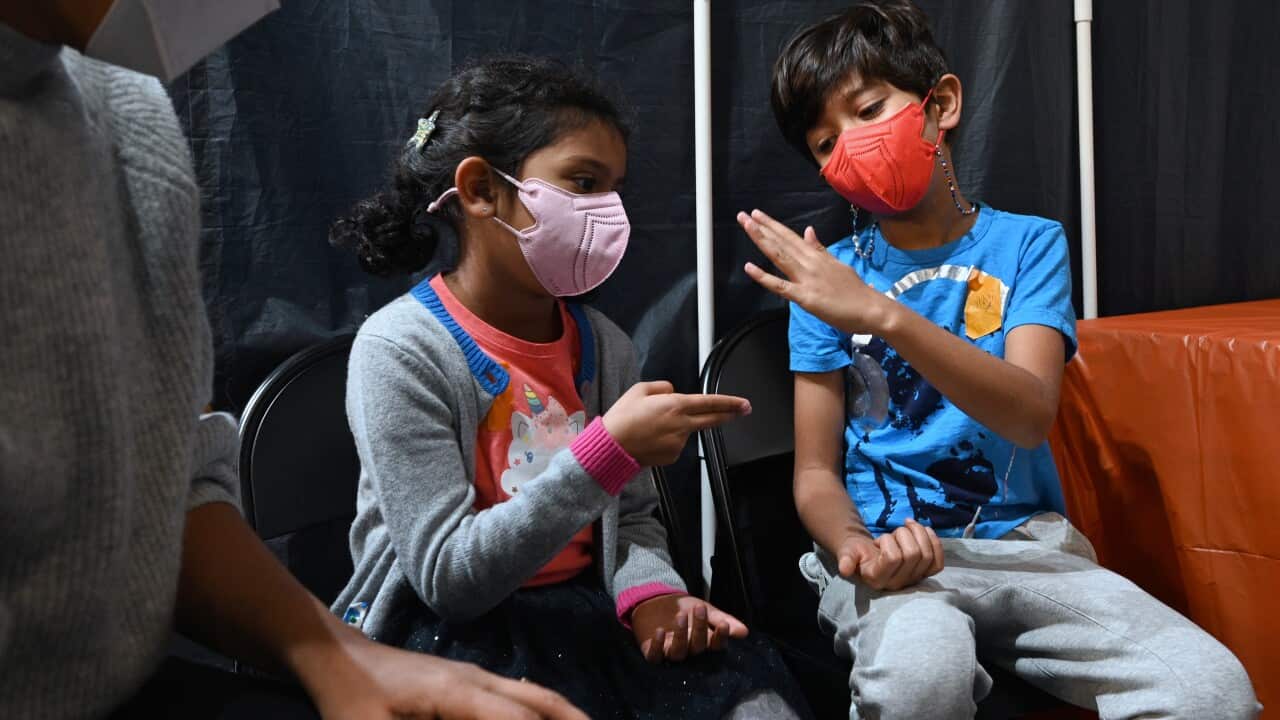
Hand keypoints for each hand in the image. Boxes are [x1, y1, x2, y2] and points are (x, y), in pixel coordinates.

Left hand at [304, 628, 586, 719]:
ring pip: (533, 694)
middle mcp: (476, 679)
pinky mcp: (464, 682)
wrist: (335, 656)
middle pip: (540, 700)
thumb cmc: (350, 699)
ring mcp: (472, 676)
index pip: (517, 718)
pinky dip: (541, 711)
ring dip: (562, 716)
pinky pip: (517, 696)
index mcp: (457, 693)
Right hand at [602, 381, 750, 466]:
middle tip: (743, 411)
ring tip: (650, 427)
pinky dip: (667, 440)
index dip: (729, 402)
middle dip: (730, 414)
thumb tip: (673, 392)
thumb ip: (662, 388)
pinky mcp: (672, 456)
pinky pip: (675, 444)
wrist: (611, 448)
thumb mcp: (639, 390)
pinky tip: (650, 438)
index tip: (743, 403)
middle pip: (712, 419)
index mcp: (675, 405)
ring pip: (686, 430)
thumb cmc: (622, 418)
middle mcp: (681, 425)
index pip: (709, 402)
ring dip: (677, 427)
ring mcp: (679, 442)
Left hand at [630, 594, 748, 663]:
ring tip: (681, 616)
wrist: (655, 601)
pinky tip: (659, 631)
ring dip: (680, 636)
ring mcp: (670, 652)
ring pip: (678, 652)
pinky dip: (657, 645)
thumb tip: (744, 632)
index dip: (720, 637)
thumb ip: (722, 620)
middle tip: (699, 609)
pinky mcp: (652, 651)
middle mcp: (689, 650)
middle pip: (697, 647)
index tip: (724, 625)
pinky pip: (654, 655)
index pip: (716, 645)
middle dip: (700, 629)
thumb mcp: (705, 609)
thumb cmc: (684, 608)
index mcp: (704, 642)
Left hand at [737, 209, 891, 335]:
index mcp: (817, 256)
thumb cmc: (856, 291)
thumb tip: (808, 231)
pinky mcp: (806, 297)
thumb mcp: (838, 264)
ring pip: (780, 255)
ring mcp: (807, 278)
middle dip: (762, 227)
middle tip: (743, 215)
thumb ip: (820, 249)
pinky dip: (764, 277)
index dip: (773, 225)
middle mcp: (810, 263)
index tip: (758, 214)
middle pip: (782, 241)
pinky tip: (749, 268)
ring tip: (746, 226)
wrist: (873, 309)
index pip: (790, 237)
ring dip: (761, 239)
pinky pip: (781, 286)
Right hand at [835, 519, 943, 590]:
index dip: (888, 541)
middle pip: (913, 554)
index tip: (879, 541)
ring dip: (918, 533)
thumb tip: (845, 569)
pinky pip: (938, 561)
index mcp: (878, 579)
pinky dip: (934, 541)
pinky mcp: (925, 574)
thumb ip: (845, 559)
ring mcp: (913, 580)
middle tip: (893, 533)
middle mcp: (898, 584)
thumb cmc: (857, 552)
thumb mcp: (847, 552)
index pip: (893, 557)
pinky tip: (923, 530)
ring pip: (926, 553)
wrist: (868, 556)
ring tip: (906, 529)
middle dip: (903, 534)